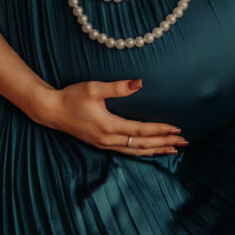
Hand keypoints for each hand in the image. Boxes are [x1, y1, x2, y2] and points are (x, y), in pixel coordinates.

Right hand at [33, 78, 187, 155]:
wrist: (51, 110)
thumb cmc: (71, 96)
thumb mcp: (93, 88)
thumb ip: (117, 87)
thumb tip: (139, 83)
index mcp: (108, 125)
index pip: (141, 130)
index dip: (160, 130)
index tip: (176, 129)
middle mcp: (108, 139)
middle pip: (142, 144)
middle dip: (164, 143)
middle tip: (184, 142)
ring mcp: (104, 144)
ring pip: (136, 150)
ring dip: (156, 150)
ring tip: (173, 150)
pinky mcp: (101, 144)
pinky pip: (127, 151)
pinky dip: (142, 152)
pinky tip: (151, 151)